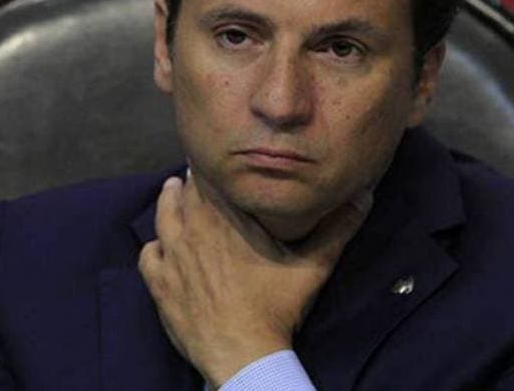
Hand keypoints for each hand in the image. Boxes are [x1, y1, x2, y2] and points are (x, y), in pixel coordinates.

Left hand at [137, 170, 370, 387]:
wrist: (243, 355)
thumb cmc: (276, 308)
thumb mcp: (313, 266)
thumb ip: (338, 228)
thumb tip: (365, 196)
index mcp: (227, 218)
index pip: (209, 175)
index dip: (212, 165)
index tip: (219, 159)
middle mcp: (194, 229)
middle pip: (183, 191)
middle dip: (191, 182)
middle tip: (200, 176)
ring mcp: (172, 257)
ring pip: (162, 216)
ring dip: (168, 203)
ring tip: (174, 194)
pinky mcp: (159, 284)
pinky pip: (148, 254)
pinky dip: (155, 246)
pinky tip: (164, 248)